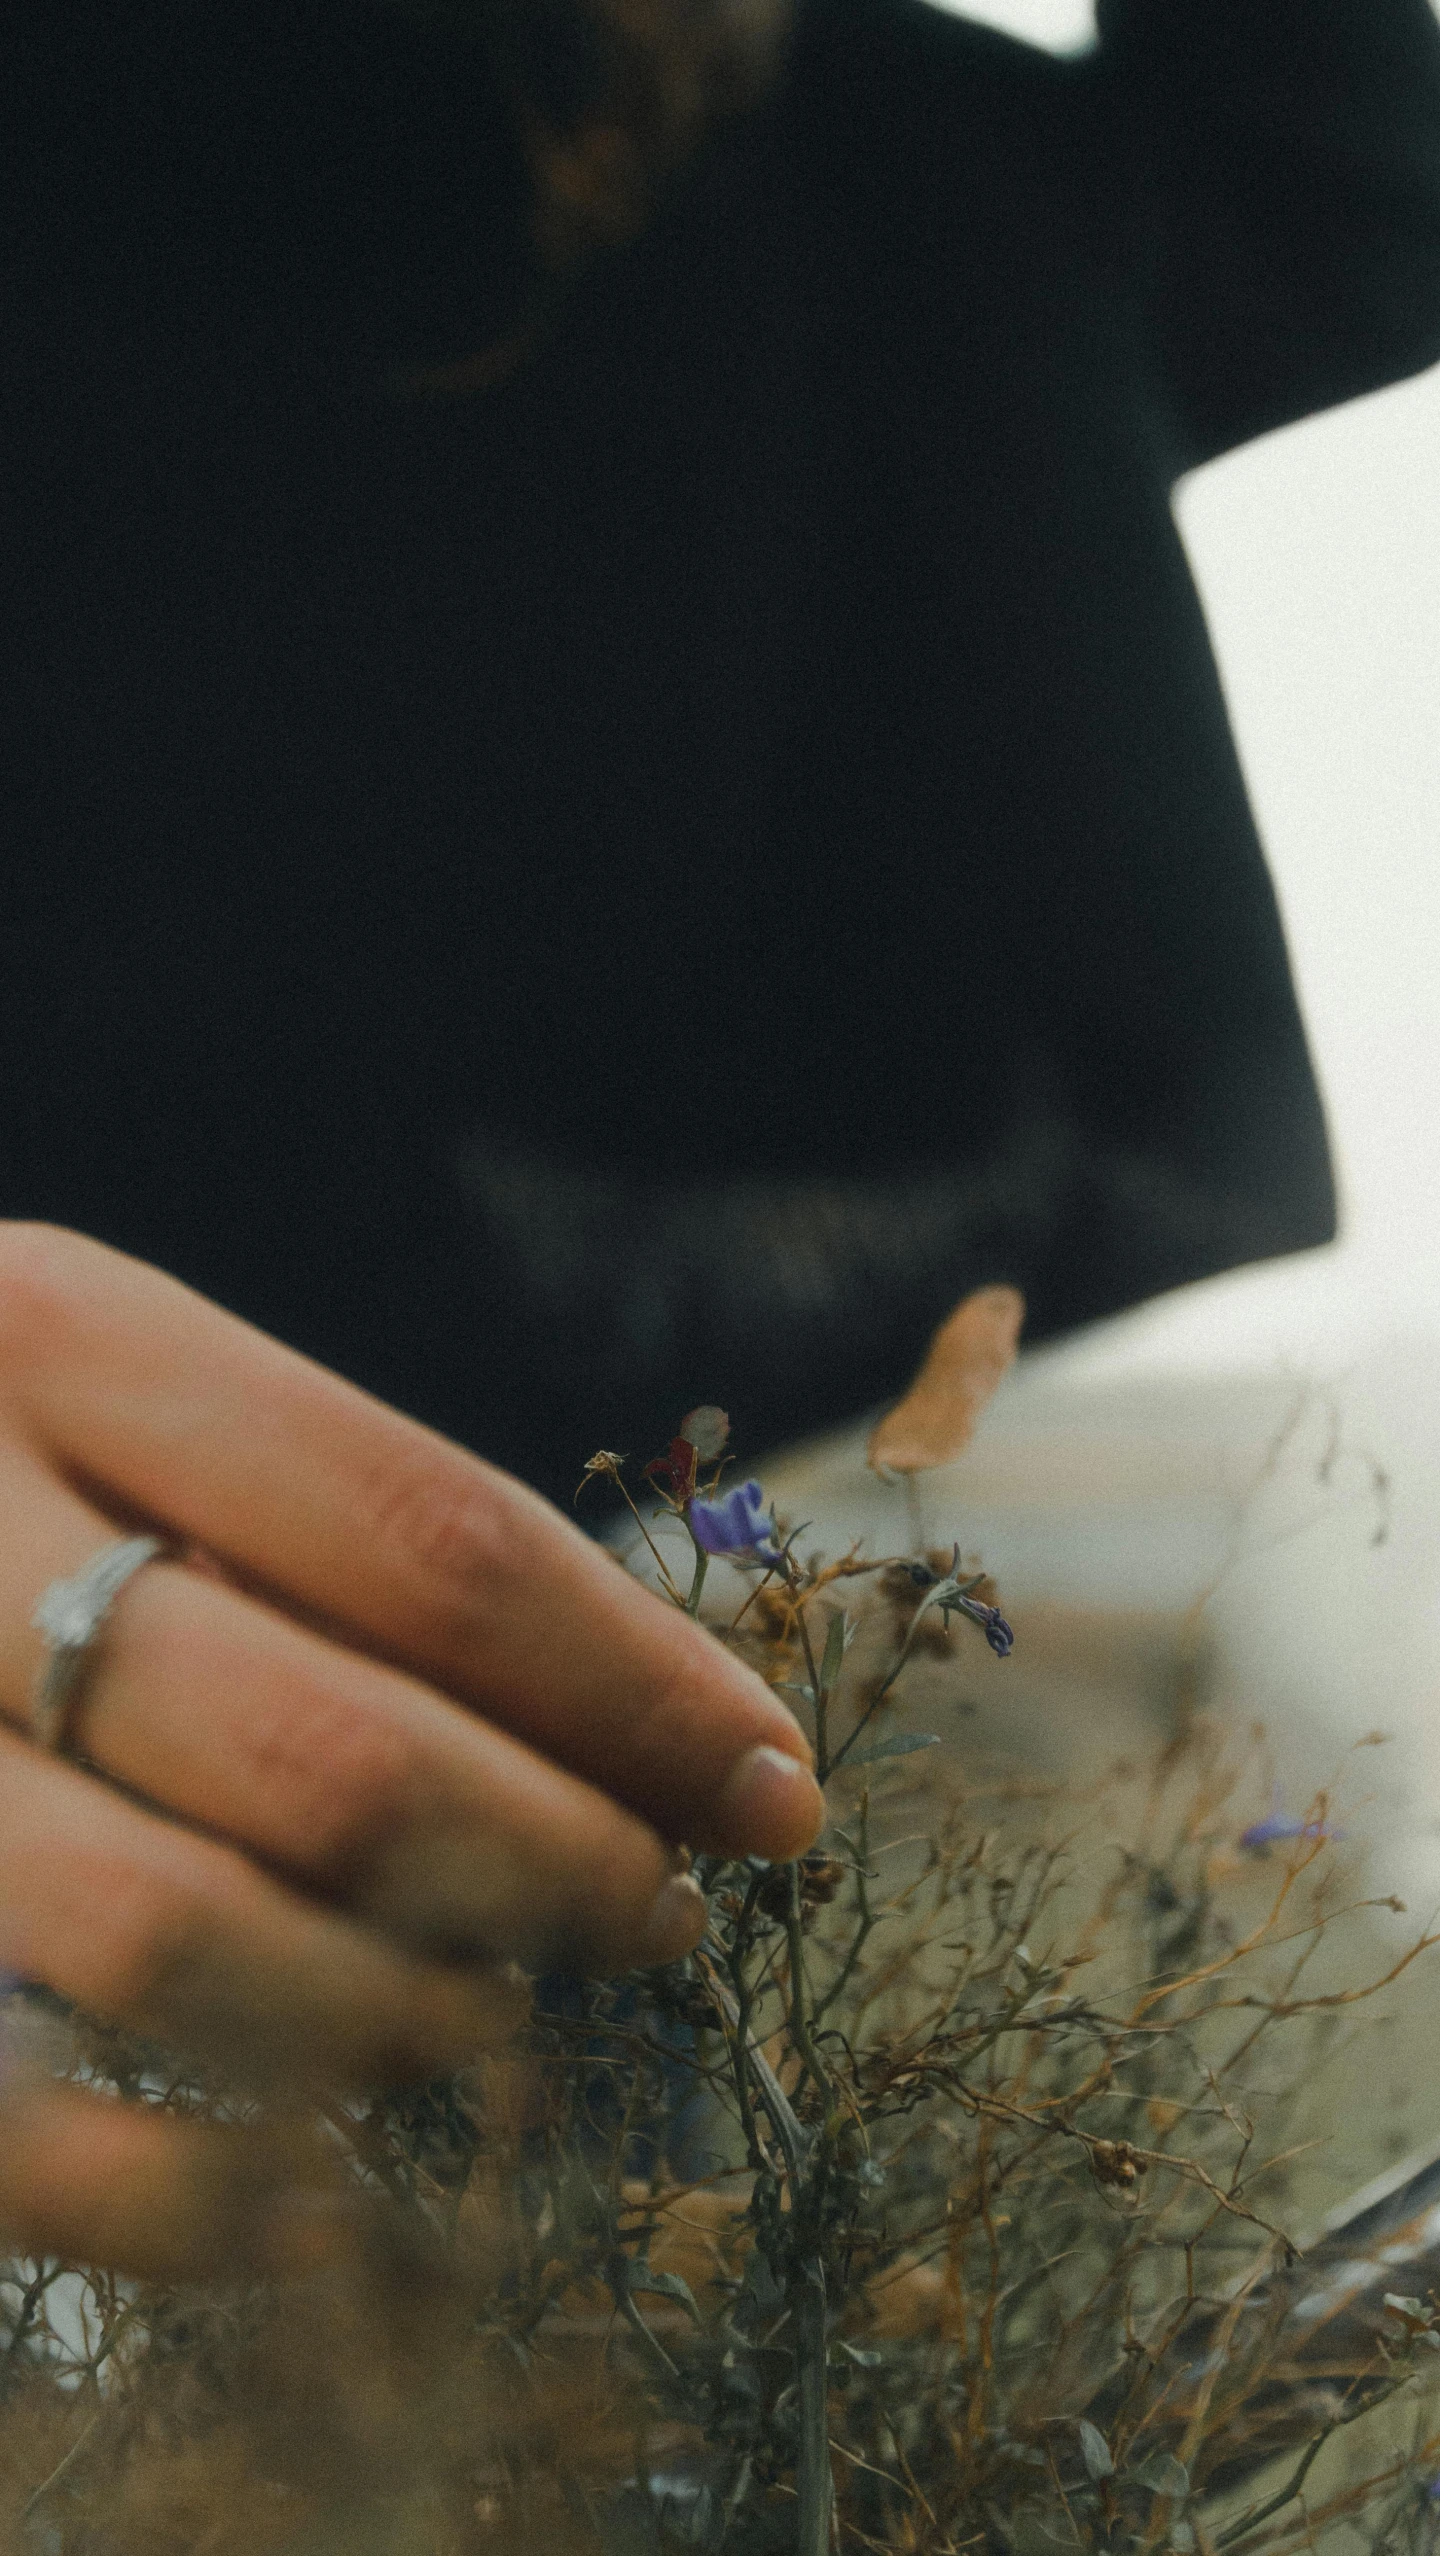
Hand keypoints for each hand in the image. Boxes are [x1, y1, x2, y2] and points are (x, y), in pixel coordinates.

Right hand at [0, 1225, 822, 2281]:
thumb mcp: (131, 1392)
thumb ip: (345, 1534)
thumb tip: (672, 1739)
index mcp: (66, 1338)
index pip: (432, 1538)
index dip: (638, 1687)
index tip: (773, 1786)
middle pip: (332, 1752)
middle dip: (552, 1867)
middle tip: (655, 1915)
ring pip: (172, 1941)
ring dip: (391, 2018)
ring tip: (490, 2022)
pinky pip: (6, 2133)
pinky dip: (187, 2200)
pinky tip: (313, 2191)